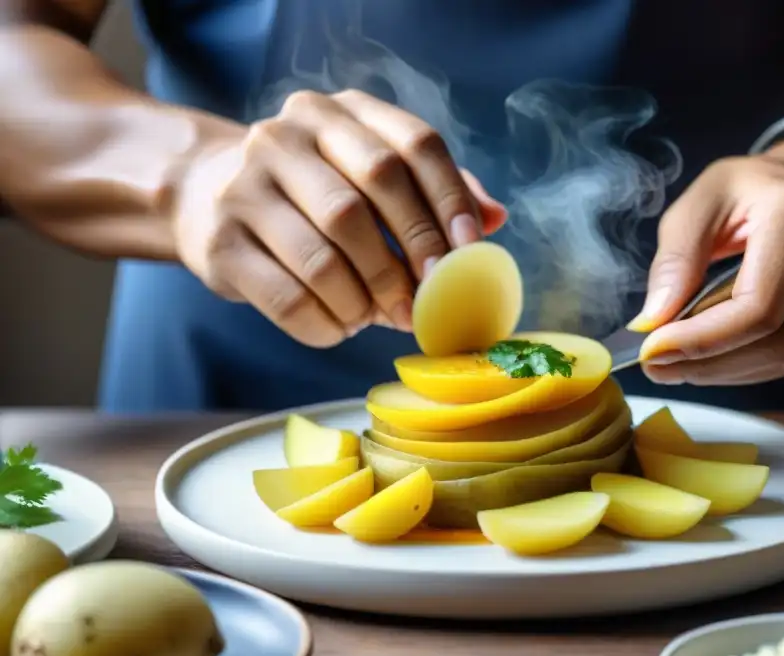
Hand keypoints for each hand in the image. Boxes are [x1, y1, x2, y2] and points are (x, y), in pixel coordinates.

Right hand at [172, 90, 506, 346]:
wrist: (201, 195)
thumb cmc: (310, 193)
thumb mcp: (366, 172)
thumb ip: (429, 190)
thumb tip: (494, 218)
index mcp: (338, 113)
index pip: (413, 144)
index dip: (449, 199)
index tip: (470, 250)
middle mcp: (286, 137)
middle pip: (370, 195)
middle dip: (411, 256)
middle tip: (430, 300)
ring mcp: (244, 186)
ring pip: (327, 255)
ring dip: (367, 300)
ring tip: (380, 316)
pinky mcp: (219, 241)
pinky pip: (289, 297)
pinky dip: (327, 324)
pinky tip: (340, 326)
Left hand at [630, 147, 783, 384]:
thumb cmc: (748, 192)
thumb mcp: (698, 203)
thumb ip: (674, 259)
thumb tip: (654, 322)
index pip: (760, 305)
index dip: (705, 341)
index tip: (655, 354)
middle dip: (717, 365)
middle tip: (666, 367)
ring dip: (741, 372)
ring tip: (694, 363)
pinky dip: (774, 366)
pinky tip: (739, 354)